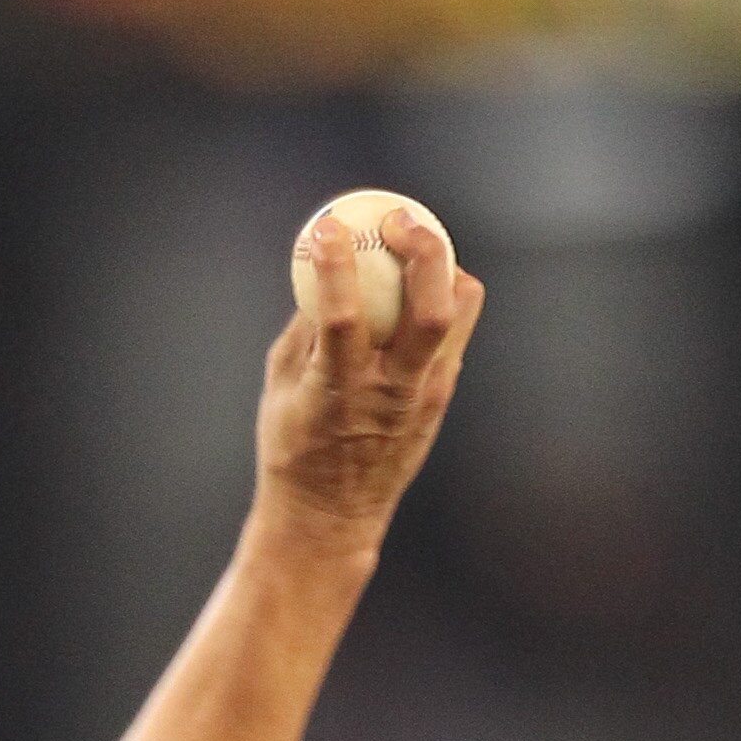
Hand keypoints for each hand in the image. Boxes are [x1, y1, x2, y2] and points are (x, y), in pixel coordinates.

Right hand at [253, 210, 483, 564]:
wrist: (328, 519)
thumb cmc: (292, 449)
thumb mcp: (281, 389)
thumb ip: (305, 328)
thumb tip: (324, 265)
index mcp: (337, 392)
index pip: (342, 315)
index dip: (336, 261)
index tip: (325, 228)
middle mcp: (389, 393)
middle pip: (431, 307)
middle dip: (422, 248)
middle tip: (396, 221)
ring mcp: (423, 397)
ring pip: (459, 310)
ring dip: (442, 268)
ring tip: (414, 254)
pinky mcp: (441, 398)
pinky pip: (455, 330)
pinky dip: (441, 299)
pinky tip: (418, 291)